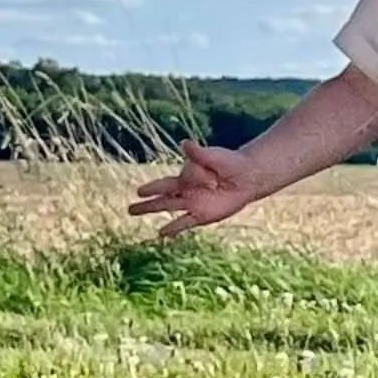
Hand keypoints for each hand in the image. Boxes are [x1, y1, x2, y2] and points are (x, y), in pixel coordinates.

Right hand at [129, 141, 254, 229]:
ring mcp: (193, 204)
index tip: (149, 190)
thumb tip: (184, 142)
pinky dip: (173, 228)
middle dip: (147, 199)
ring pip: (168, 208)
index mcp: (185, 176)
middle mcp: (186, 191)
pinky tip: (161, 234)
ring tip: (133, 212)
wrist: (248, 177)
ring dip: (151, 210)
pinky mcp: (202, 215)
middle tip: (130, 206)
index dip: (159, 186)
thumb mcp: (214, 156)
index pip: (168, 182)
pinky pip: (185, 223)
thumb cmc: (230, 163)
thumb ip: (198, 154)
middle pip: (162, 196)